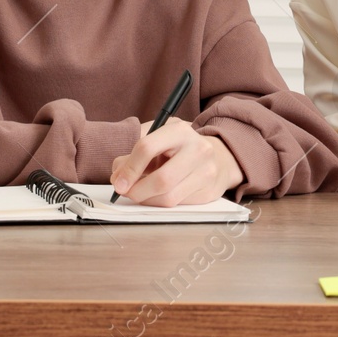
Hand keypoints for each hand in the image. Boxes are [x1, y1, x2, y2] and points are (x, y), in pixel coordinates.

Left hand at [109, 118, 243, 205]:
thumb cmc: (181, 147)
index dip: (128, 168)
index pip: (147, 148)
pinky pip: (177, 205)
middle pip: (161, 180)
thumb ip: (136, 152)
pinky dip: (160, 203)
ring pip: (168, 198)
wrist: (219, 156)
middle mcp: (197, 150)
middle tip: (124, 192)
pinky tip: (156, 195)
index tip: (118, 181)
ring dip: (146, 200)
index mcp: (179, 131)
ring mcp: (206, 172)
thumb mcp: (159, 137)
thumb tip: (118, 175)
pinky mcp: (209, 192)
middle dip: (137, 191)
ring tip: (139, 193)